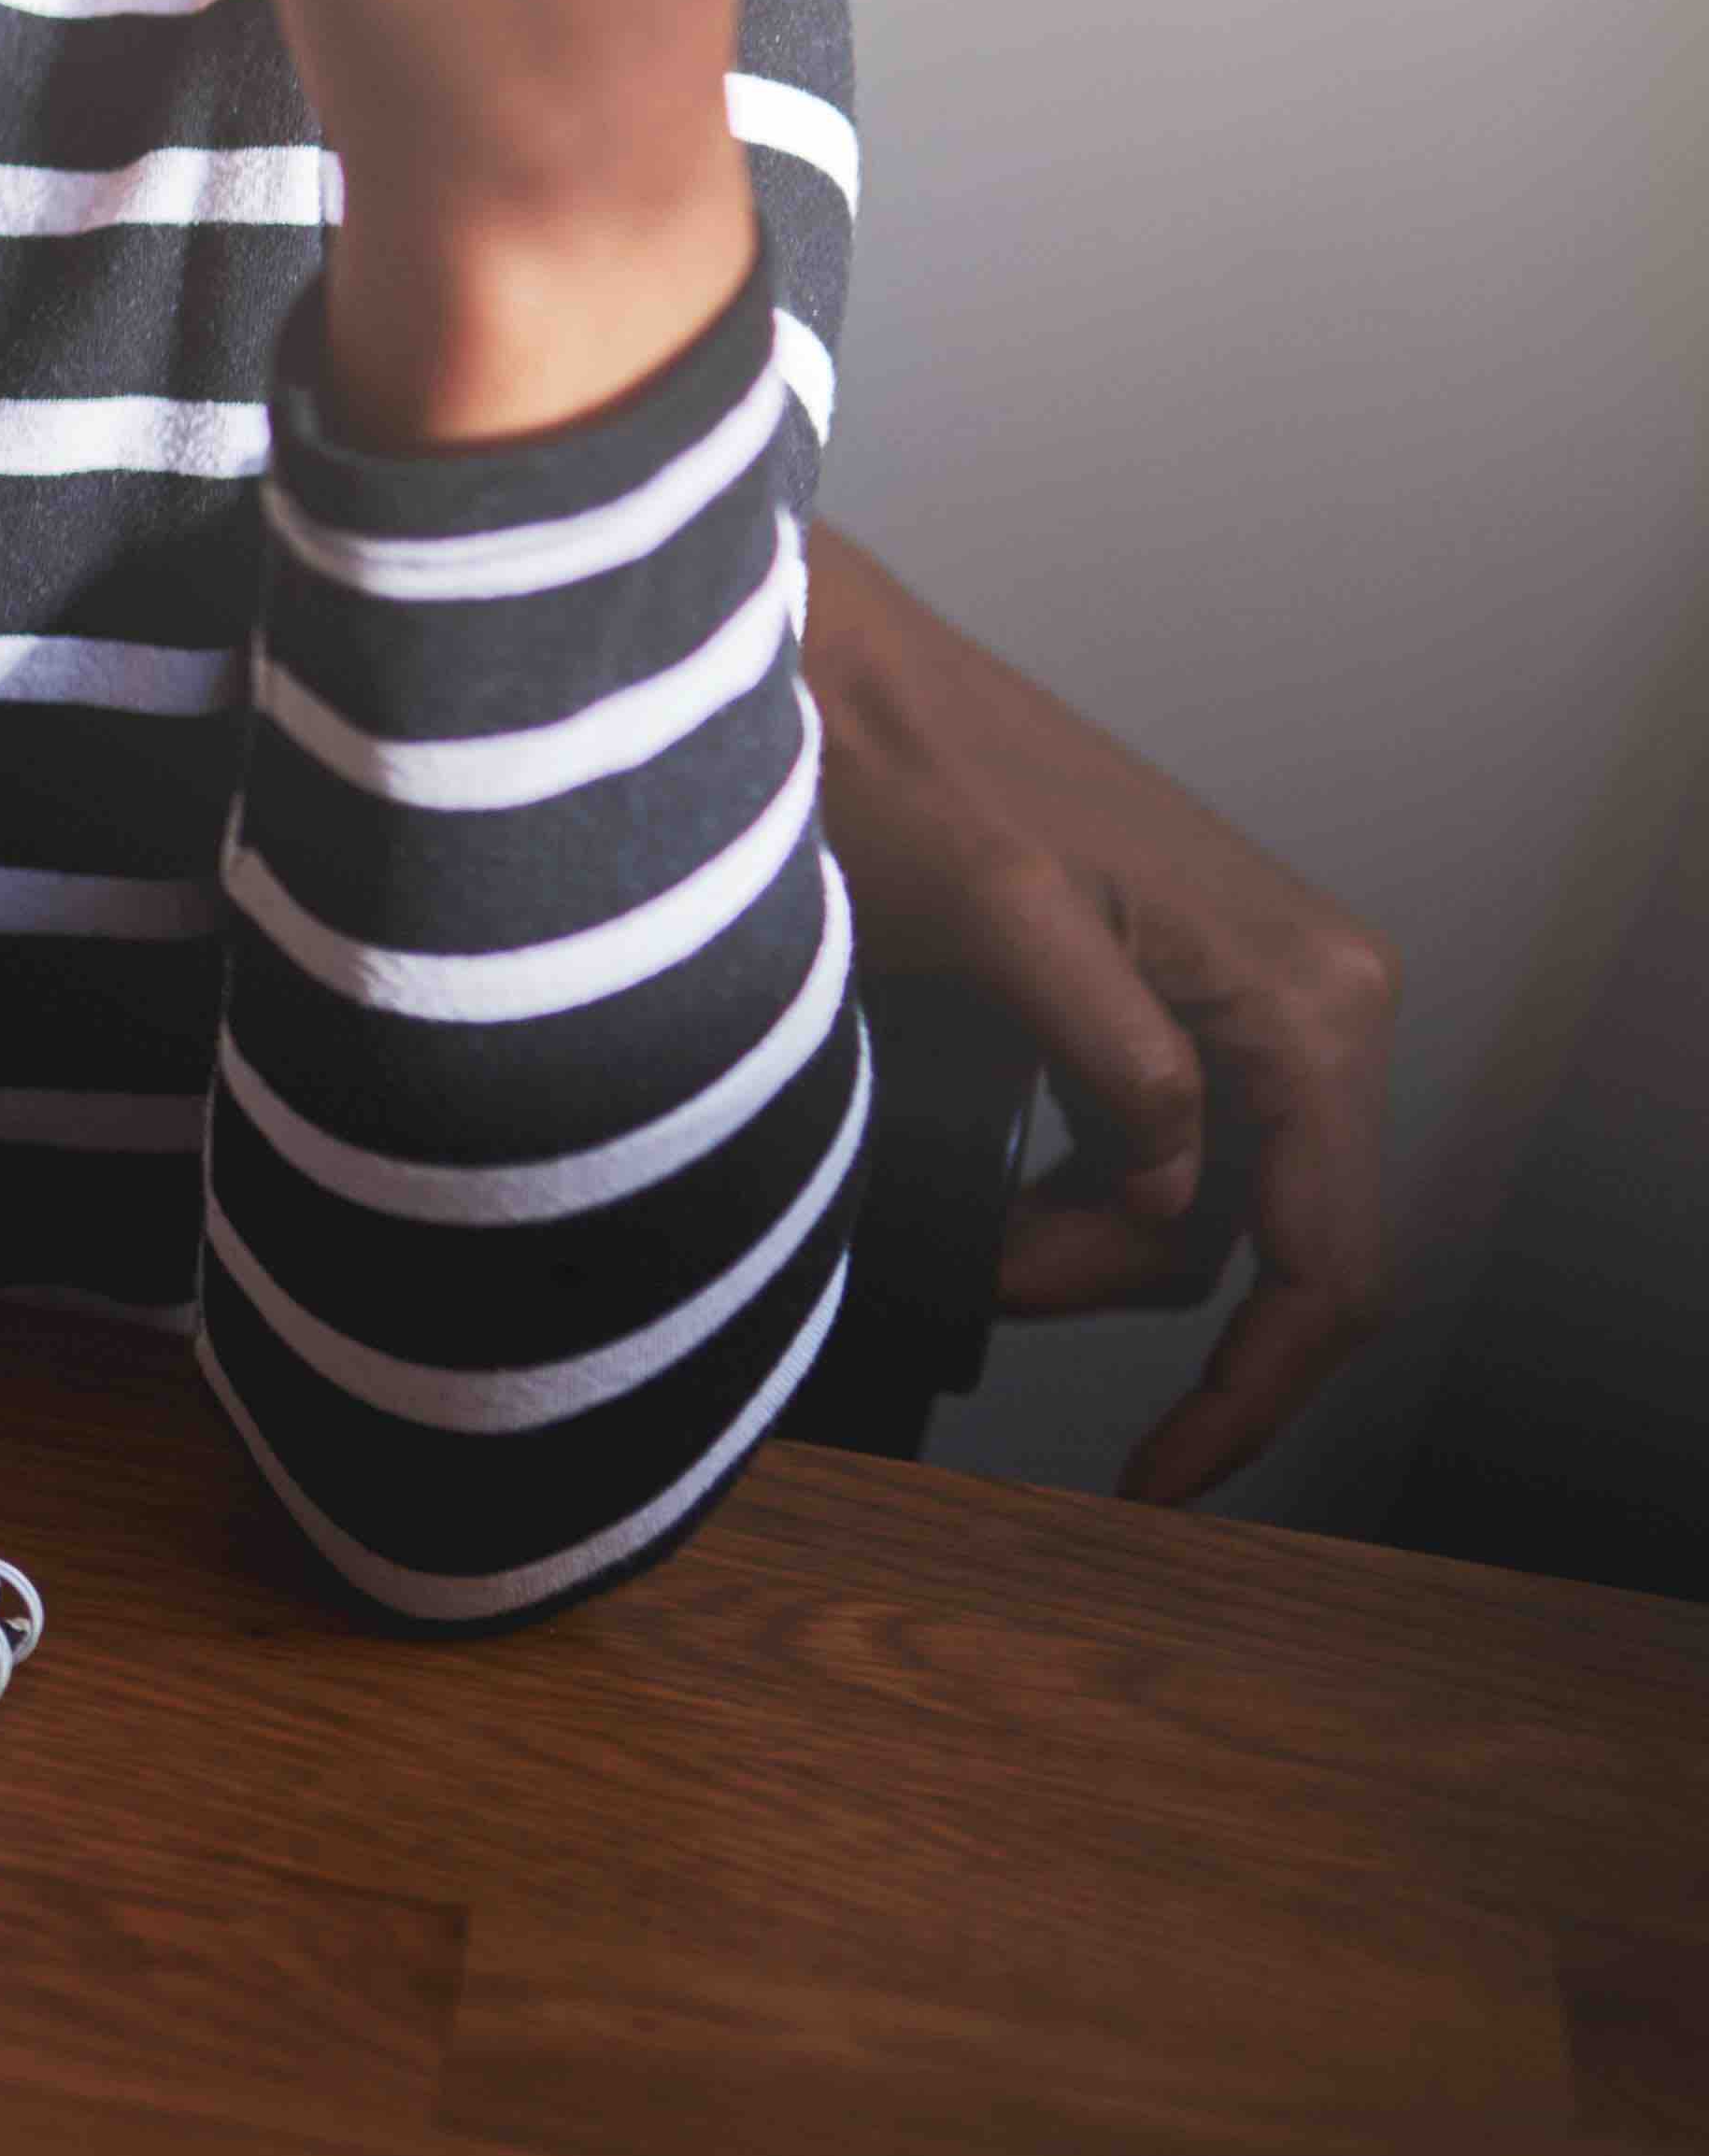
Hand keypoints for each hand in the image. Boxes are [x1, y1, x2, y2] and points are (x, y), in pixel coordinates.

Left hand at [807, 531, 1399, 1501]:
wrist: (832, 670)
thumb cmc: (895, 765)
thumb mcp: (1000, 913)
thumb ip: (1114, 1058)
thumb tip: (1177, 1195)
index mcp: (1306, 995)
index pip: (1325, 1258)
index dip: (1252, 1393)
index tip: (1158, 1485)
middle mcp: (1316, 998)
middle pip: (1263, 1249)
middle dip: (1124, 1300)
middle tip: (987, 1285)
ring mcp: (1251, 1003)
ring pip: (1200, 1211)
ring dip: (1086, 1253)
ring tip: (968, 1230)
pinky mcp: (1175, 1002)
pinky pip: (1160, 1153)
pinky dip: (1079, 1201)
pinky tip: (998, 1202)